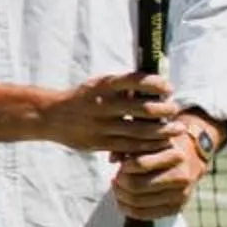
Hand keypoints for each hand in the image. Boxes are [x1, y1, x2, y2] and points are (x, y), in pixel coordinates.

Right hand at [42, 73, 177, 154]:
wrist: (50, 116)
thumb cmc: (82, 98)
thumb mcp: (97, 85)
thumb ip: (121, 87)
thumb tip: (154, 87)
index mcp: (103, 85)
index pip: (136, 81)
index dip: (157, 84)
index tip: (168, 88)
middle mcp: (103, 104)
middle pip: (143, 109)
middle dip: (165, 110)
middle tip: (175, 109)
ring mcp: (101, 125)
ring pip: (140, 130)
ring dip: (162, 131)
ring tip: (176, 129)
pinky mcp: (99, 142)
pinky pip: (130, 146)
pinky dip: (148, 145)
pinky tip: (160, 143)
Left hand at [113, 121, 209, 222]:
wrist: (192, 158)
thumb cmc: (165, 145)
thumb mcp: (152, 138)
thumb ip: (130, 144)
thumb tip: (112, 160)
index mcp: (175, 156)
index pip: (140, 164)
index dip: (124, 166)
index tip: (121, 164)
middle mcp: (181, 177)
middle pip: (136, 185)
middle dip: (120, 182)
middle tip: (116, 177)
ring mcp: (180, 195)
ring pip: (138, 201)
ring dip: (121, 195)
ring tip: (117, 187)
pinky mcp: (176, 208)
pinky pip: (145, 214)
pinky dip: (128, 209)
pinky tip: (122, 200)